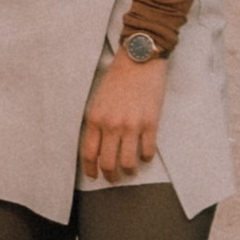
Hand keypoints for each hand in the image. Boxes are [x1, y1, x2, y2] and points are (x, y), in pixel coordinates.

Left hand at [79, 47, 165, 183]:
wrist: (139, 60)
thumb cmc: (118, 78)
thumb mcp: (98, 100)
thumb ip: (97, 122)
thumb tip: (98, 145)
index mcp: (95, 118)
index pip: (89, 153)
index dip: (91, 169)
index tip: (94, 176)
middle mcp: (111, 125)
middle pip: (108, 162)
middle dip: (111, 175)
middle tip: (114, 178)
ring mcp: (132, 125)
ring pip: (128, 162)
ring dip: (129, 171)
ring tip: (131, 171)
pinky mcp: (151, 123)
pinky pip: (147, 150)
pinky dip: (145, 157)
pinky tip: (145, 155)